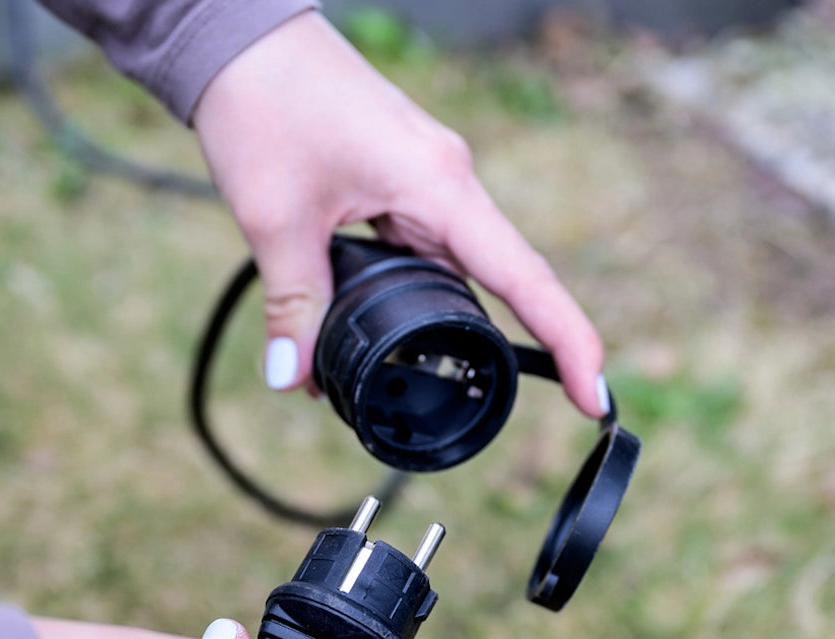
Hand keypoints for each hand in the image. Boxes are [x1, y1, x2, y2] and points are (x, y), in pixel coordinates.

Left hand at [193, 10, 606, 416]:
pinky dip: (406, 295)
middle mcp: (448, 186)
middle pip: (500, 283)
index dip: (568, 340)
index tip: (594, 397)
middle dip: (498, 347)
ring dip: (436, 324)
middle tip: (494, 405)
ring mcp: (428, 186)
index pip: (525, 278)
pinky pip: (423, 254)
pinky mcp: (401, 187)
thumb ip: (294, 304)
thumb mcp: (275, 219)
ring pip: (455, 273)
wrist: (240, 36)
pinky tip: (375, 325)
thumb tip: (295, 380)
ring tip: (411, 375)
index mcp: (440, 187)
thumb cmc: (265, 104)